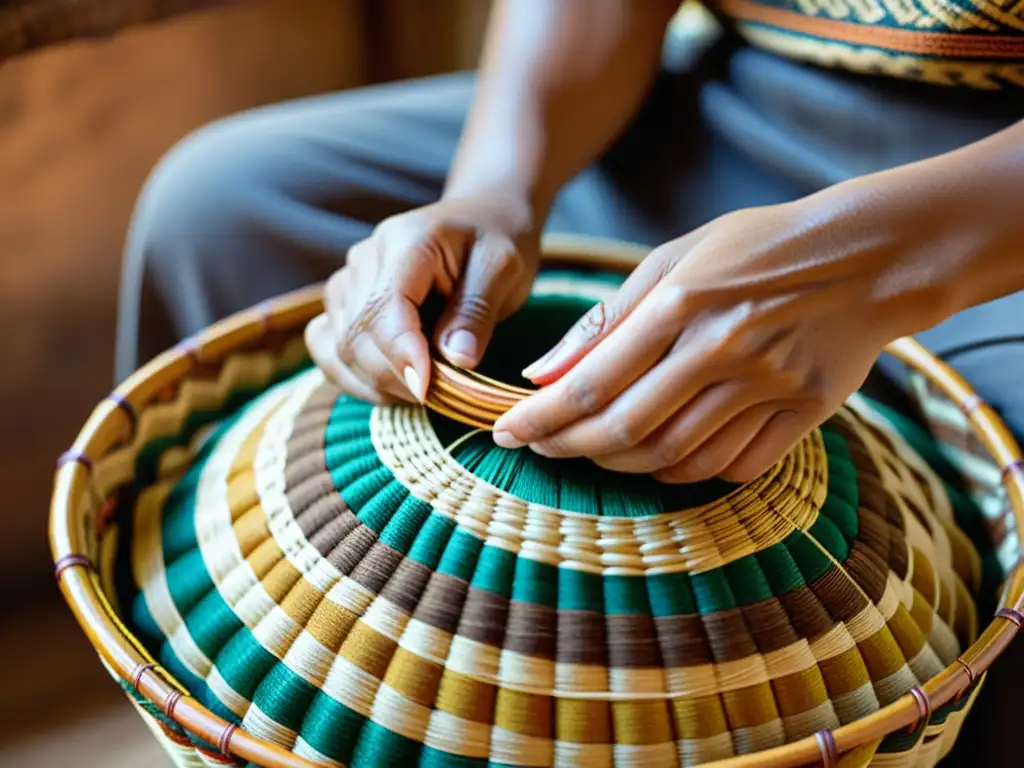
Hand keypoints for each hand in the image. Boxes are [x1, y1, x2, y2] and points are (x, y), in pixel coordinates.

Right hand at [306, 196, 539, 403]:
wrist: (481, 221)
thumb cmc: (496, 244)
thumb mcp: (502, 269)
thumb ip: (477, 312)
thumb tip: (457, 360)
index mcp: (407, 243)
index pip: (384, 308)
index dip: (400, 356)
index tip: (426, 392)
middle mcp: (365, 259)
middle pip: (356, 335)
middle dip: (393, 378)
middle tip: (440, 399)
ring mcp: (347, 281)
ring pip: (338, 348)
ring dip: (376, 384)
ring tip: (422, 393)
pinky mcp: (342, 303)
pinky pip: (326, 348)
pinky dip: (352, 377)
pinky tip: (390, 388)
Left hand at [492, 198, 936, 483]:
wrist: (868, 257)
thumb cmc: (758, 249)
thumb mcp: (676, 258)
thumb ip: (608, 318)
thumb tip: (542, 373)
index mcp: (684, 301)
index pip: (594, 381)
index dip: (542, 416)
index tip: (506, 432)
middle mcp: (724, 348)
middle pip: (627, 430)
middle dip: (569, 447)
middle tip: (539, 447)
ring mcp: (768, 387)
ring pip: (674, 457)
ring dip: (620, 466)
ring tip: (592, 453)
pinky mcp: (803, 414)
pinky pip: (731, 468)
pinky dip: (684, 474)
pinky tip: (660, 460)